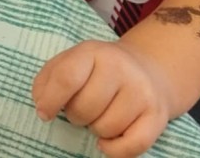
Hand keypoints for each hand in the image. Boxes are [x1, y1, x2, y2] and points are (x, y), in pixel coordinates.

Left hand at [33, 40, 174, 157]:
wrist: (147, 69)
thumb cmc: (98, 70)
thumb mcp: (70, 63)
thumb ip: (47, 80)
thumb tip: (41, 105)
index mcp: (93, 52)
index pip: (66, 78)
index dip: (50, 101)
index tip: (44, 113)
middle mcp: (120, 68)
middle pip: (84, 108)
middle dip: (76, 116)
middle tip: (82, 109)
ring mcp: (141, 91)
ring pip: (106, 129)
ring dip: (96, 129)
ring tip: (100, 115)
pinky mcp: (157, 115)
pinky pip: (133, 146)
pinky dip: (114, 150)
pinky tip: (107, 141)